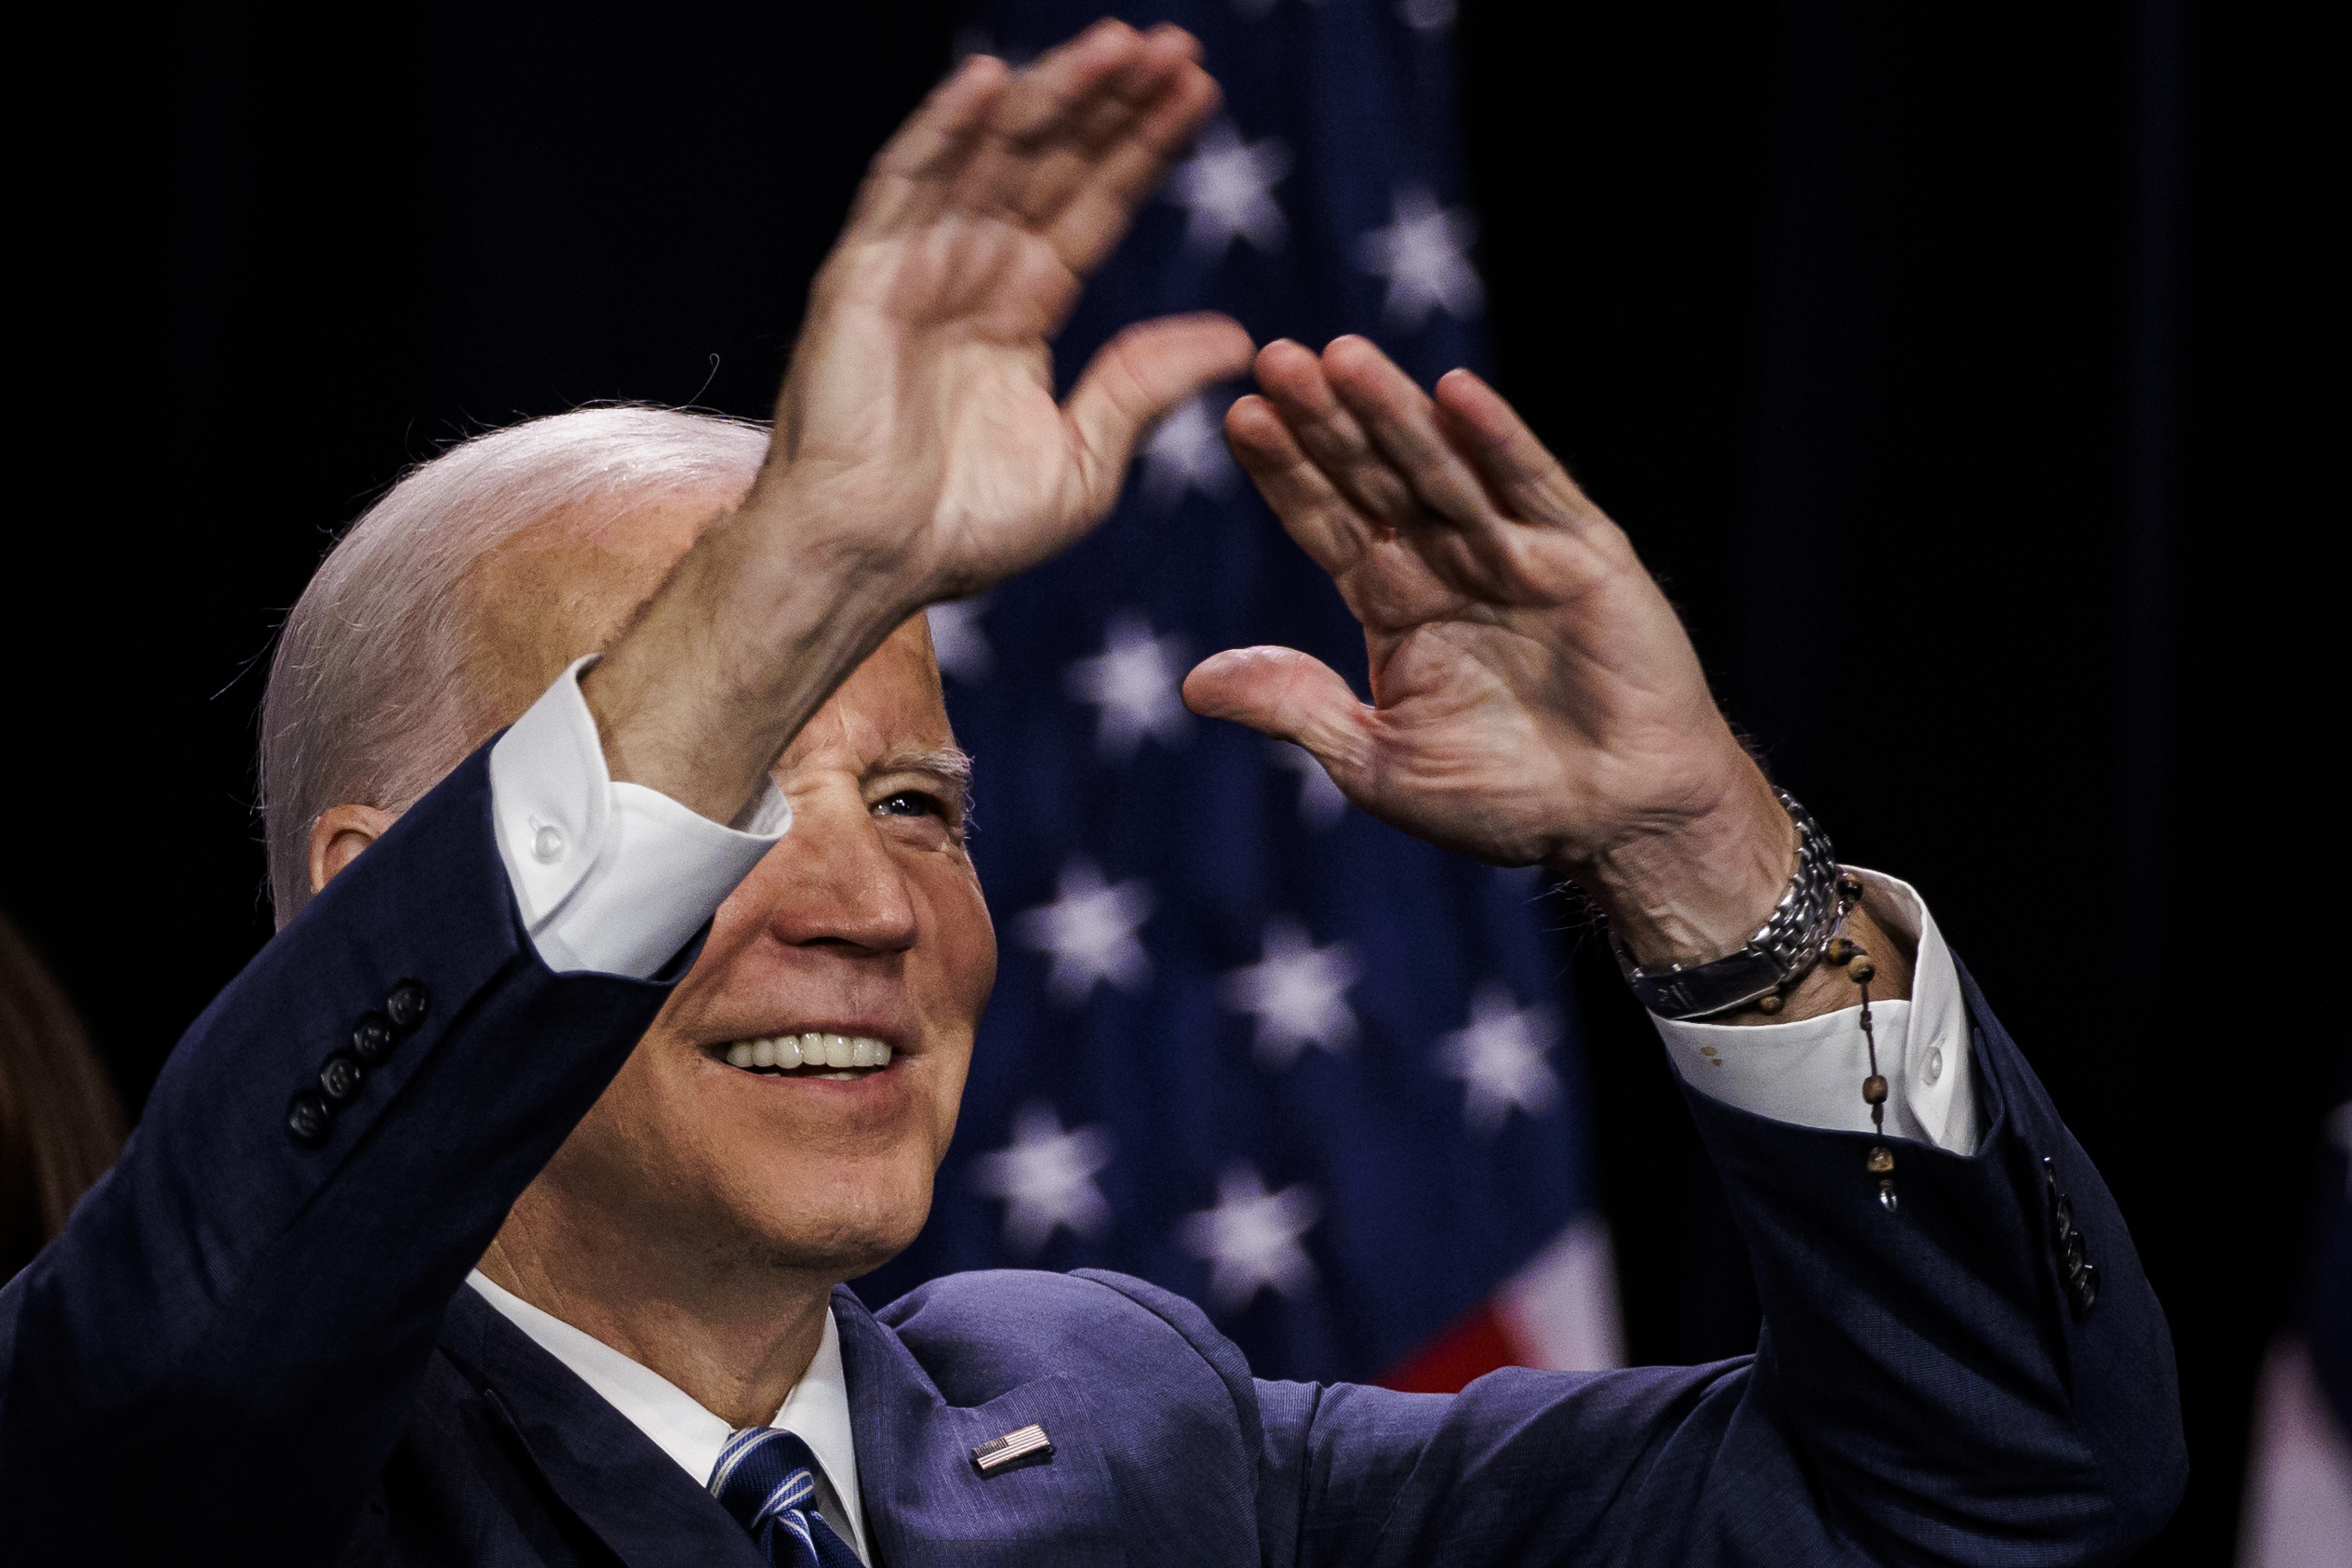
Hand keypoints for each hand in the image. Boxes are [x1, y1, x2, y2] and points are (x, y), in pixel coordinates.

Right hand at [755, 20, 1254, 604]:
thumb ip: (1147, 387)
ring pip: (989, 155)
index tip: (1199, 94)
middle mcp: (971, 271)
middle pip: (1052, 163)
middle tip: (1173, 47)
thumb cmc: (965, 531)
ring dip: (1050, 94)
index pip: (1094, 204)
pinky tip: (991, 79)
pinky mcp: (862, 274)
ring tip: (1117, 47)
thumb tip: (1237, 337)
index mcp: (1022, 309)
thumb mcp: (1087, 461)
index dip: (1143, 148)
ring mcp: (915, 264)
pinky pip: (902, 183)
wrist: (871, 564)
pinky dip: (942, 129)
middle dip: (1111, 103)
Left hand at [1187, 336, 1793, 967]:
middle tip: (1274, 358)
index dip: (1286, 473)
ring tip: (1340, 355)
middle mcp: (1450, 563)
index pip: (1329, 522)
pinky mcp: (1584, 555)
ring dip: (1394, 413)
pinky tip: (1455, 394)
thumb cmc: (1505, 802)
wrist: (1618, 824)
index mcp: (1396, 605)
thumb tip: (1193, 683)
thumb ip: (1298, 710)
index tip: (1239, 418)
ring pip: (1444, 468)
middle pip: (1376, 478)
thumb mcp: (1379, 763)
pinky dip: (1496, 442)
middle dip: (1327, 422)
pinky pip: (1535, 490)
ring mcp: (1518, 552)